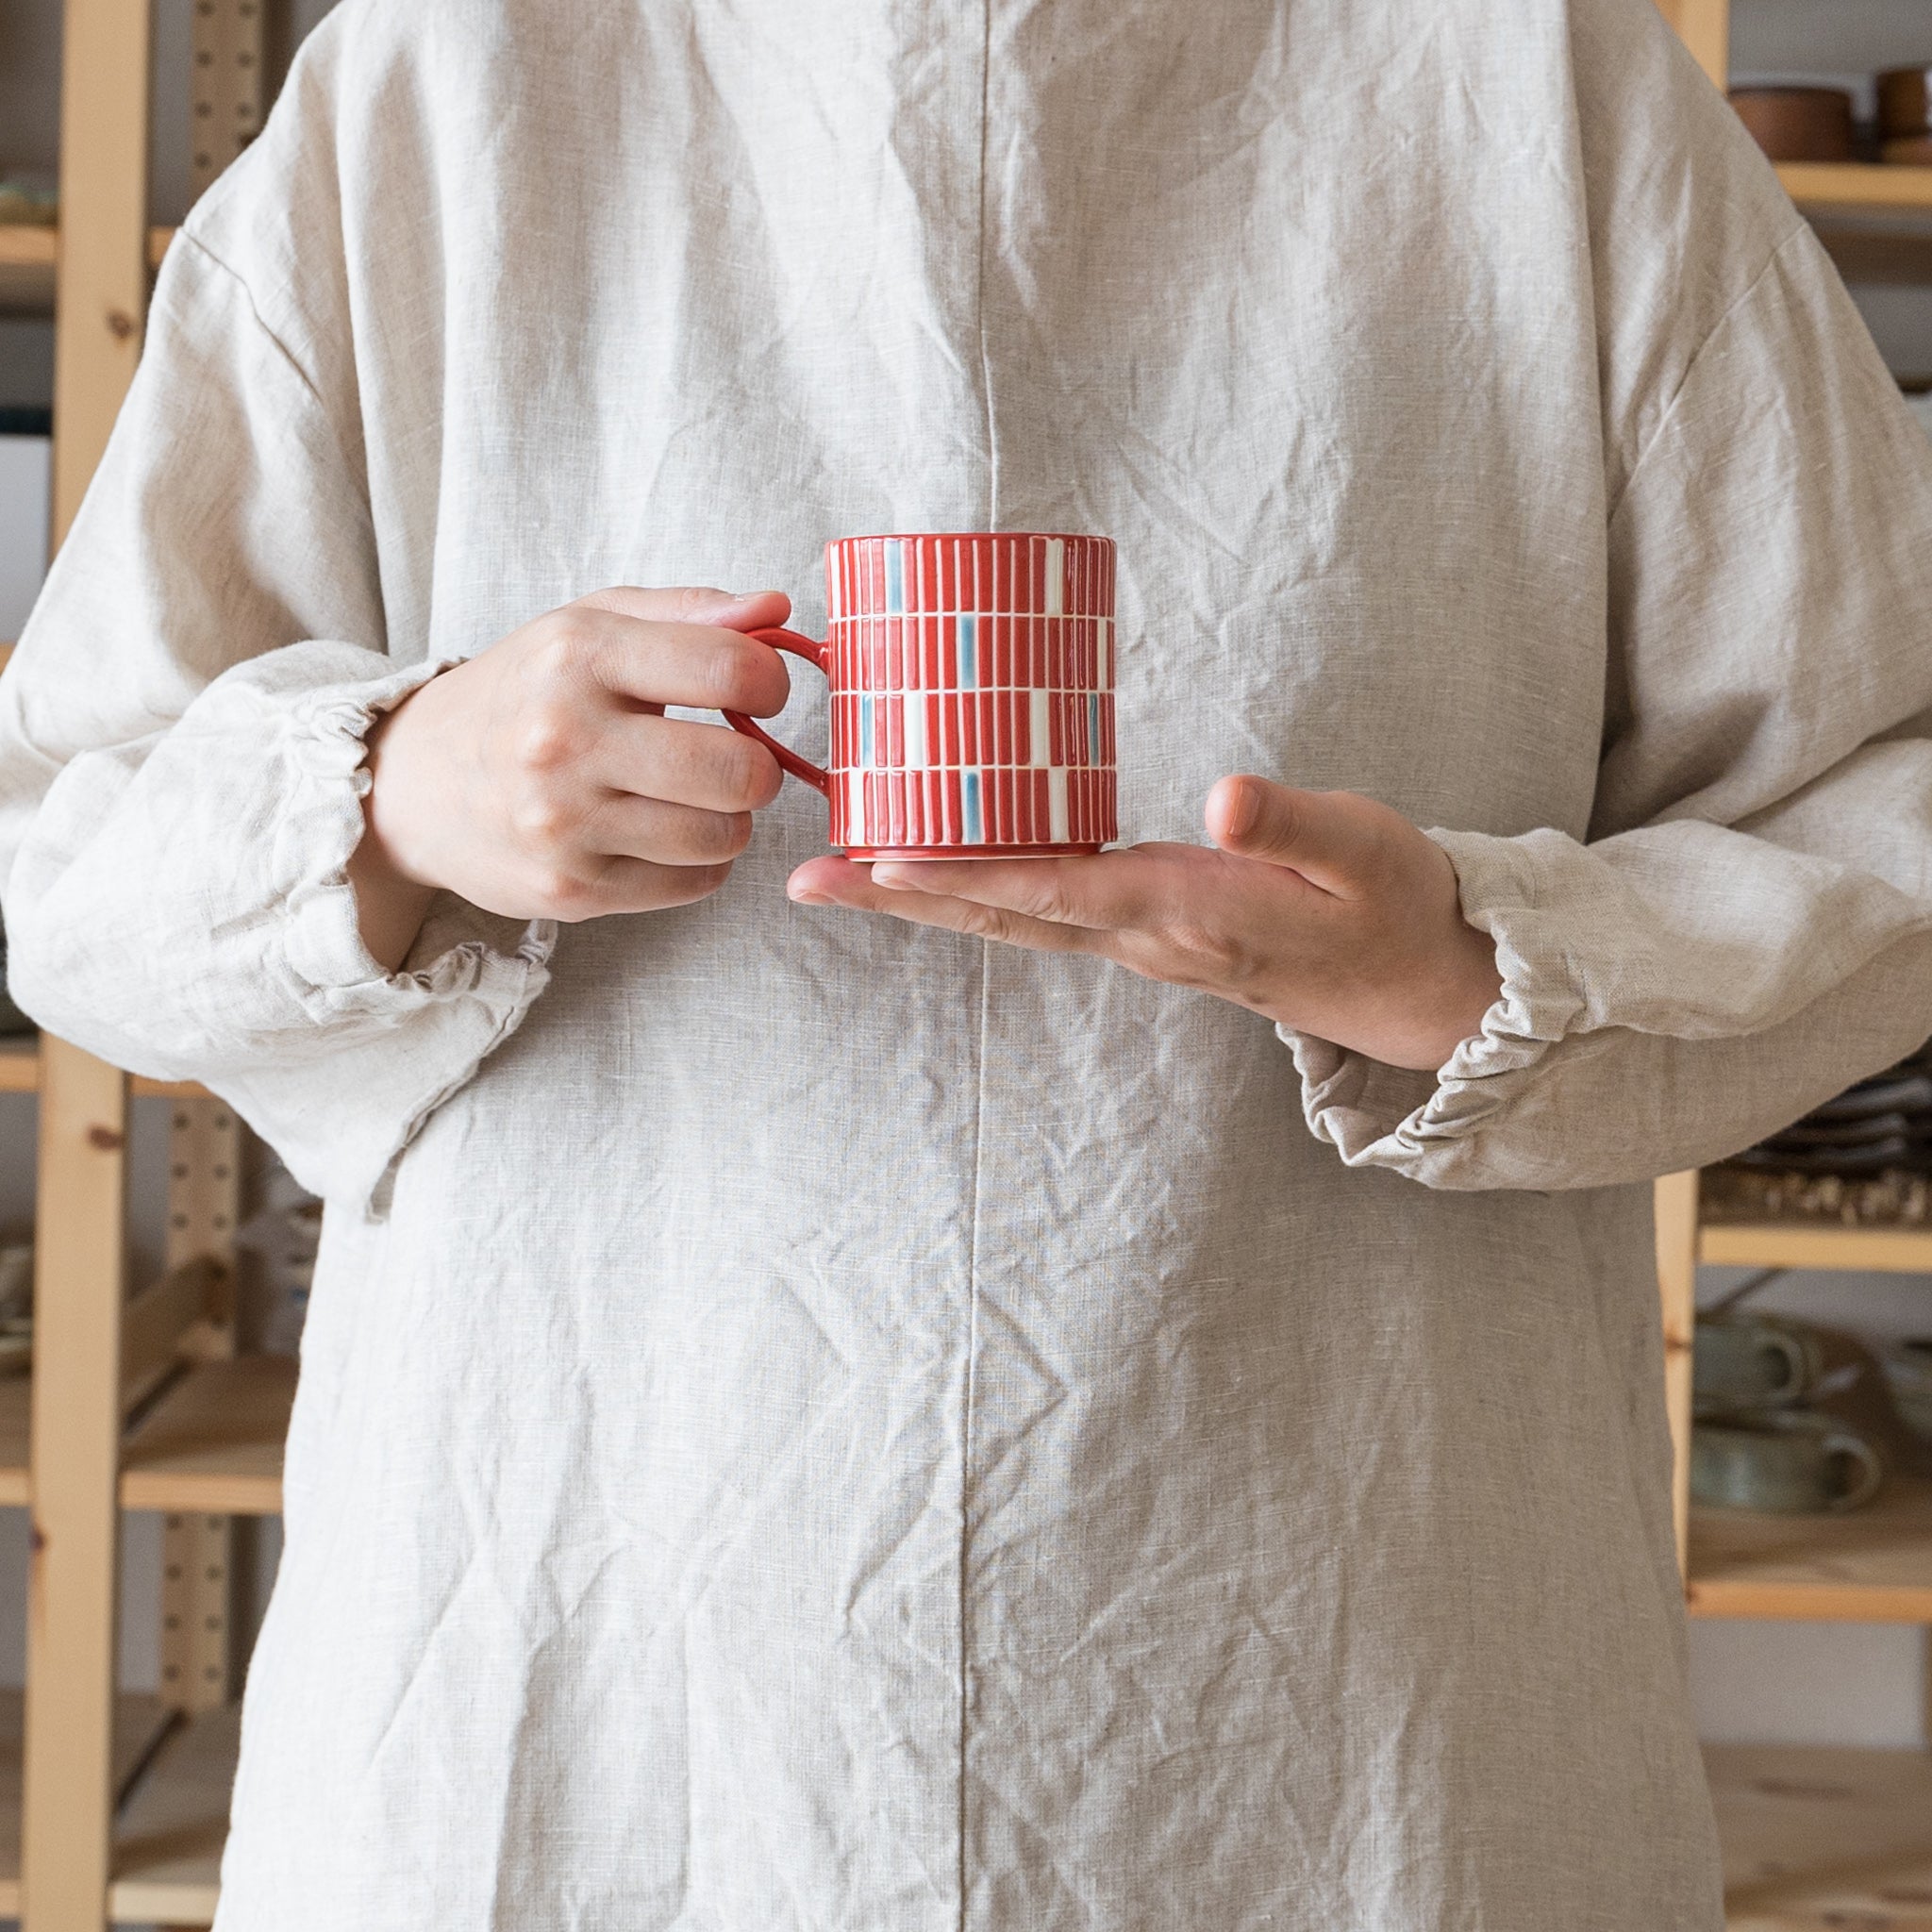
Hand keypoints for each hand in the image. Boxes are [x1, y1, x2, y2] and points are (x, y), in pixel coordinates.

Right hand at [349, 586, 792, 966]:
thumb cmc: (521, 694)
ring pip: (724, 836)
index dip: (769, 682)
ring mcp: (564, 822)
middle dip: (759, 768)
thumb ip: (688, 612)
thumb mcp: (587, 626)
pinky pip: (694, 883)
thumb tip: (777, 609)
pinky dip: (697, 863)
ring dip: (728, 819)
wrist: (412, 784)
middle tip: (735, 759)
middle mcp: (565, 739)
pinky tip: (661, 835)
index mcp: (577, 655)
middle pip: (740, 772)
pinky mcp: (571, 889)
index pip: (729, 668)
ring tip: (693, 799)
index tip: (757, 692)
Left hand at [787, 777, 1501, 1070]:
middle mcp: (1145, 936)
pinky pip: (1042, 911)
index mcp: (1188, 911)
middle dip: (901, 897)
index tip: (880, 858)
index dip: (967, 874)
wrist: (1414, 984)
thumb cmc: (1392, 904)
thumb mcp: (1366, 850)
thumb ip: (1295, 822)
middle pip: (1003, 916)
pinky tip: (938, 863)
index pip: (1057, 890)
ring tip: (840, 869)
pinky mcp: (1146, 930)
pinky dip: (977, 888)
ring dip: (924, 896)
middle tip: (805, 881)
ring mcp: (1140, 941)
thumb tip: (1221, 795)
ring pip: (1012, 919)